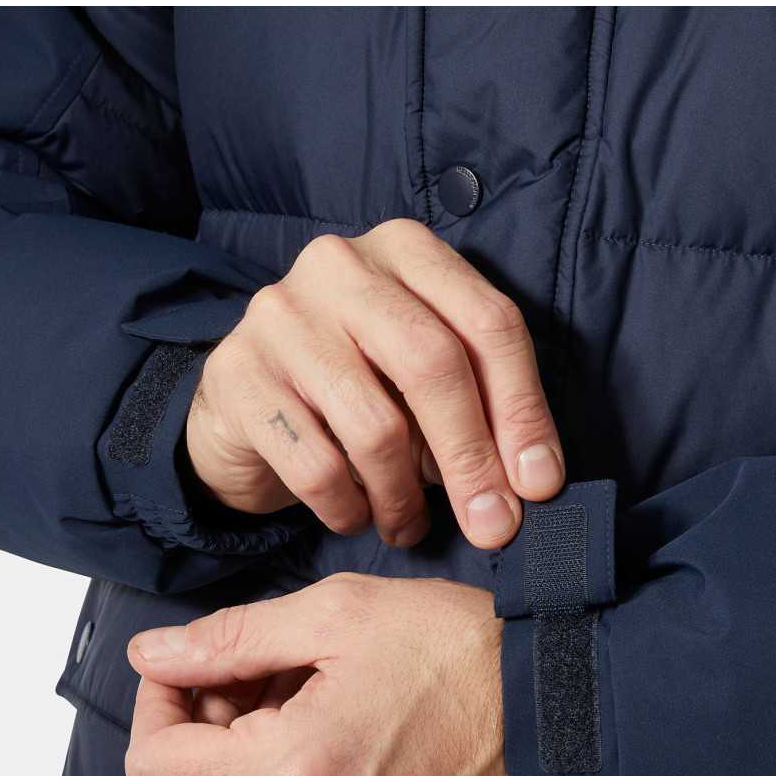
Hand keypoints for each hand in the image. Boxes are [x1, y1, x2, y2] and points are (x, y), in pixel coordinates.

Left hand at [124, 574, 523, 775]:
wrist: (561, 716)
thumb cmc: (460, 654)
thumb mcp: (337, 615)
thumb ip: (229, 639)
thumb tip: (151, 655)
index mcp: (293, 775)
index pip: (153, 767)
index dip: (157, 705)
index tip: (191, 664)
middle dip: (205, 724)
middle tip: (262, 666)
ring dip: (247, 753)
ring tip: (311, 694)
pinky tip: (337, 733)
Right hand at [187, 218, 563, 549]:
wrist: (242, 410)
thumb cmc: (355, 393)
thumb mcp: (422, 380)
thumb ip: (479, 408)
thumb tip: (533, 481)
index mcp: (405, 249)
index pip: (488, 323)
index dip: (523, 411)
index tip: (539, 485)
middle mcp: (340, 266)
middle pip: (434, 365)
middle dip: (473, 460)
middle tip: (492, 526)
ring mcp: (279, 315)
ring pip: (376, 426)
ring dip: (404, 497)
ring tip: (408, 524)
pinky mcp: (236, 374)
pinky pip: (317, 466)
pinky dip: (348, 509)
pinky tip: (354, 515)